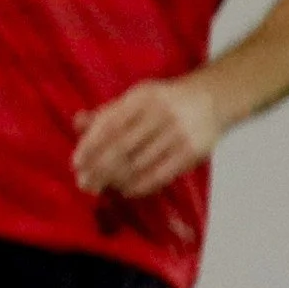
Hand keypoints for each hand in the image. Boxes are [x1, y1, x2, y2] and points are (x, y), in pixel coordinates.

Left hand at [72, 75, 226, 196]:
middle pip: (122, 146)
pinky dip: (140, 185)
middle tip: (84, 183)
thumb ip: (107, 112)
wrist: (212, 99)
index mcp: (142, 96)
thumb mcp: (136, 98)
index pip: (110, 123)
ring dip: (116, 179)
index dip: (90, 145)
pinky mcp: (192, 151)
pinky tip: (126, 191)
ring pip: (139, 163)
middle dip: (99, 168)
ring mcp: (178, 132)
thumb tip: (77, 122)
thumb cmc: (163, 102)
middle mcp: (160, 112)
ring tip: (102, 187)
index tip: (76, 163)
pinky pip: (161, 174)